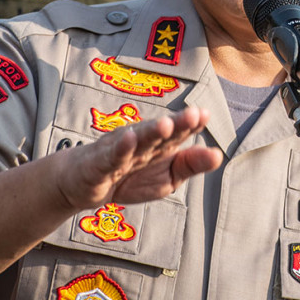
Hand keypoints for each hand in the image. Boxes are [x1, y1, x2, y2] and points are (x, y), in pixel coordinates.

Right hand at [54, 107, 221, 210]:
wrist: (81, 185)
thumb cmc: (127, 177)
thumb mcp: (165, 177)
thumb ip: (190, 165)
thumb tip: (219, 155)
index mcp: (159, 144)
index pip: (179, 132)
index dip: (192, 124)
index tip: (206, 115)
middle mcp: (141, 142)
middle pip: (161, 132)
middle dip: (177, 123)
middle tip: (194, 113)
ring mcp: (119, 151)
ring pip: (138, 140)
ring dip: (151, 131)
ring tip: (166, 123)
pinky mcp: (99, 164)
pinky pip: (111, 156)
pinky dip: (119, 148)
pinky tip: (128, 138)